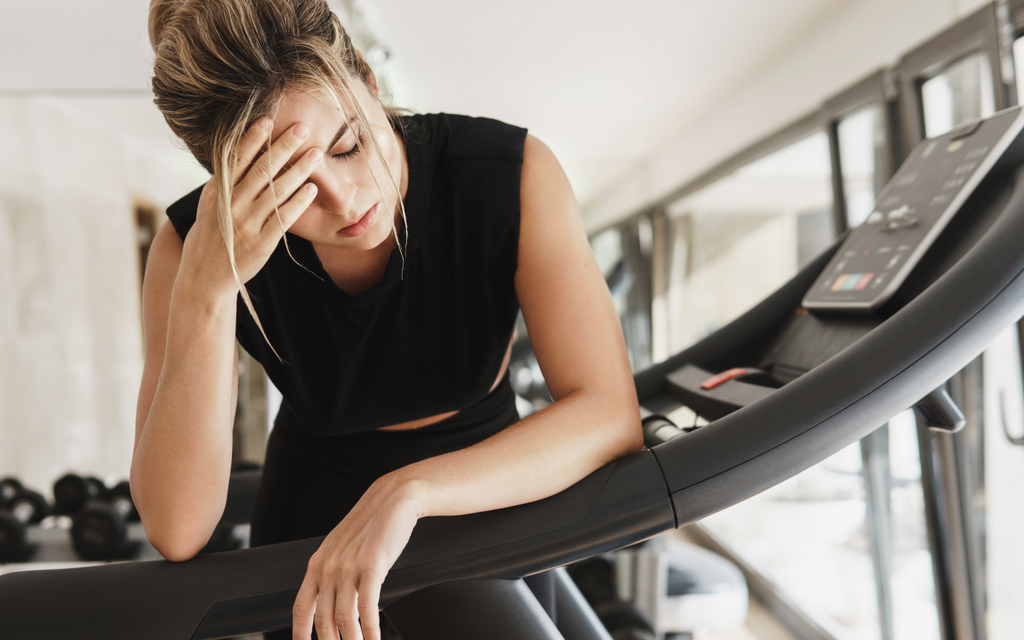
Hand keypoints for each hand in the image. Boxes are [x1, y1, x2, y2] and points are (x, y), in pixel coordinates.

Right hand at [179, 117, 322, 299]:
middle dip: (283, 147)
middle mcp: (232, 206)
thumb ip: (223, 183)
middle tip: (303, 128)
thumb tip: (235, 155)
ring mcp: (248, 224)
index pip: (236, 160)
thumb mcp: (210, 206)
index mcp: (218, 193)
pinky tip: (312, 189)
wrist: (203, 278)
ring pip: (277, 191)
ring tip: (316, 154)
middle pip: (261, 171)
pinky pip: (284, 218)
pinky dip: (298, 202)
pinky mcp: (262, 243)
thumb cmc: (209, 236)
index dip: (252, 139)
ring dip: (299, 171)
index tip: (267, 119)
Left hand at [292, 476, 425, 639]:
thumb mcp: (342, 549)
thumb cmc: (371, 526)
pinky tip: (375, 639)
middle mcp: (328, 568)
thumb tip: (338, 608)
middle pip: (323, 620)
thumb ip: (334, 575)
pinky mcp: (372, 566)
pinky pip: (368, 608)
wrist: (393, 499)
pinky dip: (370, 630)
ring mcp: (348, 568)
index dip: (300, 634)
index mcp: (317, 565)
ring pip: (344, 619)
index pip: (300, 609)